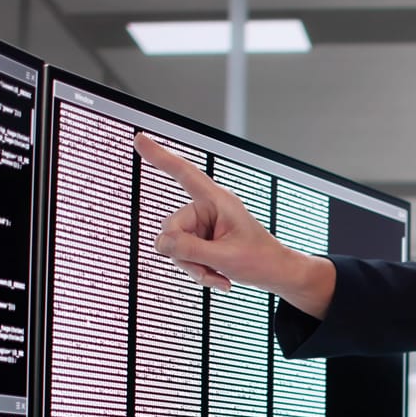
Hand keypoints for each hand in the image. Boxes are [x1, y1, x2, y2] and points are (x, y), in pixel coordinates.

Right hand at [133, 133, 334, 315]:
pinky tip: (220, 278)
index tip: (139, 138)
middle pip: (171, 228)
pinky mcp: (201, 239)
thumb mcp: (224, 258)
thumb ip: (190, 250)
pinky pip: (183, 256)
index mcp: (217, 201)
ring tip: (218, 274)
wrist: (276, 273)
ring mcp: (203, 225)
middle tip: (208, 269)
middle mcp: (207, 208)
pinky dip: (198, 271)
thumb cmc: (260, 259)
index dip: (160, 156)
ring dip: (193, 267)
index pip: (184, 174)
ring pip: (174, 246)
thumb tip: (160, 244)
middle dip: (184, 255)